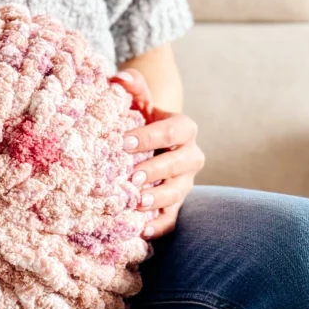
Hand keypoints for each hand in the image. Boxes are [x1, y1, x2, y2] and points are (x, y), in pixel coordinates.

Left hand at [112, 69, 204, 239]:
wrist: (146, 144)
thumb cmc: (139, 120)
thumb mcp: (138, 102)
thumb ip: (132, 87)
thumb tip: (119, 79)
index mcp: (183, 128)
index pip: (174, 130)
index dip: (151, 136)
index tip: (123, 142)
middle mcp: (189, 156)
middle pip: (182, 163)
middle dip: (158, 169)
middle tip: (132, 176)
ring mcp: (184, 182)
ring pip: (179, 192)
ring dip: (159, 198)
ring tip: (137, 202)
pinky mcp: (175, 204)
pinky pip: (173, 218)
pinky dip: (159, 225)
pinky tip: (141, 229)